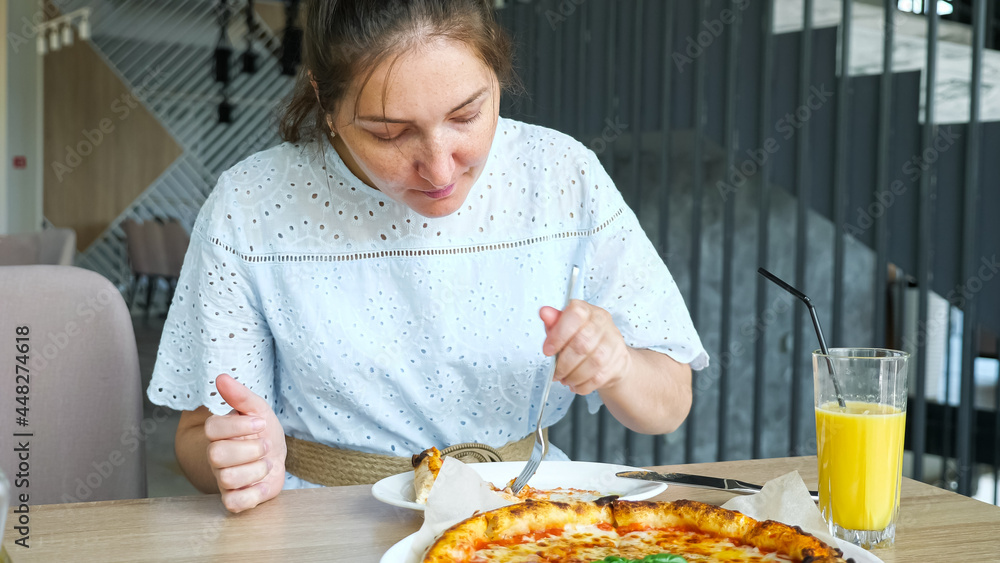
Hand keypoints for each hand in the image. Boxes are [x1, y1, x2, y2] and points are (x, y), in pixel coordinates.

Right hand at [204, 374, 286, 512]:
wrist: (276, 457)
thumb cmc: (263, 432)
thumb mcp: (258, 409)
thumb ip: (240, 396)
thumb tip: (221, 377)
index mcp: (219, 433)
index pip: (212, 427)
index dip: (239, 425)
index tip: (261, 423)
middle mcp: (216, 457)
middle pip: (217, 455)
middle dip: (250, 449)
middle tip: (265, 446)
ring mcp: (223, 479)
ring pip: (227, 478)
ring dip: (256, 470)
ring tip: (265, 464)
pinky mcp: (234, 498)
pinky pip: (234, 503)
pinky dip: (254, 494)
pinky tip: (262, 483)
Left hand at [539, 300, 633, 395]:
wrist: (608, 354)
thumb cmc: (582, 338)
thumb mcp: (565, 328)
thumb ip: (554, 322)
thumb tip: (544, 312)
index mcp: (588, 311)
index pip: (576, 315)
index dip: (559, 335)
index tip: (547, 351)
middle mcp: (603, 323)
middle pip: (583, 344)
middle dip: (564, 363)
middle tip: (555, 372)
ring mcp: (613, 342)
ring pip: (593, 362)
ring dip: (574, 376)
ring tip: (565, 379)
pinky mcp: (619, 361)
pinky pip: (600, 377)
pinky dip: (583, 385)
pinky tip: (575, 384)